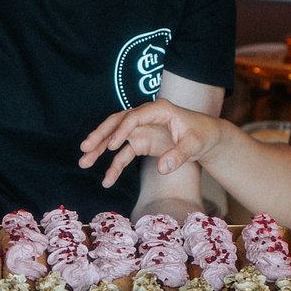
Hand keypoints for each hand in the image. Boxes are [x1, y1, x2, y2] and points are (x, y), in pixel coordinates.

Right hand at [77, 100, 227, 187]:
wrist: (206, 138)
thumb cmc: (202, 135)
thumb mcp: (195, 145)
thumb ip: (179, 155)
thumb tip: (163, 168)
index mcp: (159, 110)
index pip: (135, 116)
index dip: (122, 129)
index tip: (112, 145)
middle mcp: (146, 117)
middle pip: (117, 122)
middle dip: (100, 135)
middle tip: (85, 148)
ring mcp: (141, 130)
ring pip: (115, 137)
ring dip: (99, 149)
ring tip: (83, 162)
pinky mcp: (141, 142)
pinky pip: (124, 154)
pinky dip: (114, 166)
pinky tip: (107, 181)